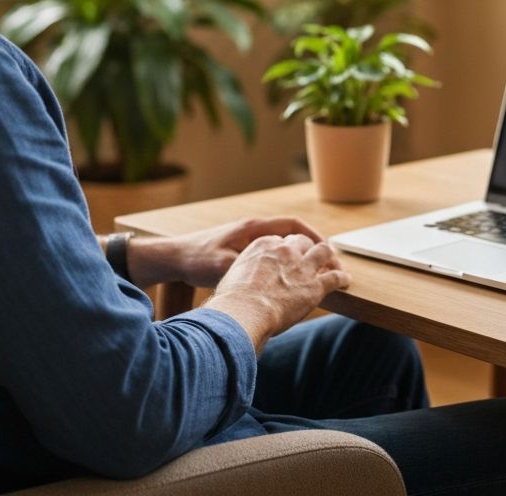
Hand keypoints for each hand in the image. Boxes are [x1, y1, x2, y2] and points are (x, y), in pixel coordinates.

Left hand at [171, 217, 325, 288]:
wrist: (175, 257)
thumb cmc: (197, 259)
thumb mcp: (223, 265)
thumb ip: (249, 270)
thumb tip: (274, 280)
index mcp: (253, 229)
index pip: (291, 224)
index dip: (313, 235)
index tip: (329, 250)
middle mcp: (253, 230)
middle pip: (291, 233)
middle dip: (312, 246)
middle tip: (330, 263)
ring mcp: (248, 240)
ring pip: (283, 244)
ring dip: (300, 255)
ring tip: (316, 273)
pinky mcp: (242, 251)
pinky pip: (272, 253)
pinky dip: (285, 262)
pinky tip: (290, 279)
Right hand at [205, 233, 350, 352]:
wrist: (244, 311)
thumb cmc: (232, 300)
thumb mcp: (232, 276)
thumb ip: (242, 275)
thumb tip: (240, 288)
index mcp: (263, 244)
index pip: (280, 241)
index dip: (285, 250)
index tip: (286, 258)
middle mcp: (284, 250)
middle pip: (302, 242)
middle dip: (307, 248)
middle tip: (311, 257)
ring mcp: (302, 266)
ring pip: (323, 251)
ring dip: (328, 256)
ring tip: (333, 262)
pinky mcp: (315, 285)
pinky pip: (335, 277)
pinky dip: (342, 277)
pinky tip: (345, 281)